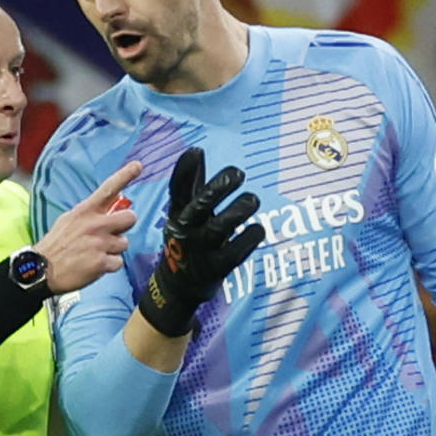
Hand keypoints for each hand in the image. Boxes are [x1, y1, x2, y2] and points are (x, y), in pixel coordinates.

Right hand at [39, 161, 142, 293]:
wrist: (40, 270)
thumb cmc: (56, 245)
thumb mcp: (68, 220)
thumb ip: (89, 214)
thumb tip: (108, 211)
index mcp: (85, 211)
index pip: (108, 189)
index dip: (125, 175)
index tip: (139, 165)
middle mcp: (94, 224)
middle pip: (130, 218)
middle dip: (124, 226)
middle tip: (110, 233)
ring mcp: (99, 243)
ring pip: (124, 243)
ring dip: (114, 249)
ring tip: (95, 253)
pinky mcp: (102, 262)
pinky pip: (118, 262)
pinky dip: (109, 266)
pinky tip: (94, 266)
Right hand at [138, 147, 263, 336]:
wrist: (178, 284)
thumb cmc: (187, 238)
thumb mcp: (185, 211)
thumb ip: (192, 183)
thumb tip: (196, 150)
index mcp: (177, 213)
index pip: (177, 189)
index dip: (184, 170)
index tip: (196, 150)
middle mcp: (186, 230)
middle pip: (200, 206)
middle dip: (218, 188)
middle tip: (239, 174)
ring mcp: (201, 250)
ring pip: (220, 228)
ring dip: (239, 211)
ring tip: (252, 199)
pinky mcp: (216, 268)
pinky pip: (236, 251)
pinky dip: (250, 237)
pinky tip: (258, 228)